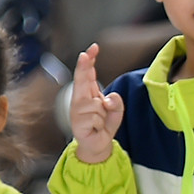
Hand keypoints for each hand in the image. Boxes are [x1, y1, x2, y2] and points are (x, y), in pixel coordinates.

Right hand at [69, 44, 124, 165]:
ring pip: (96, 104)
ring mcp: (77, 112)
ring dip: (103, 114)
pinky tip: (95, 128)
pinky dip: (100, 123)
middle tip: (85, 55)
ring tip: (100, 121)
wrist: (98, 144)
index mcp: (89, 94)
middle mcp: (80, 100)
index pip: (88, 74)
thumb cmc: (104, 124)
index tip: (93, 49)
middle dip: (84, 67)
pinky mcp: (77, 124)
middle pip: (82, 80)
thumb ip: (116, 102)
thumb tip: (108, 98)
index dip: (89, 61)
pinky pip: (95, 117)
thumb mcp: (116, 111)